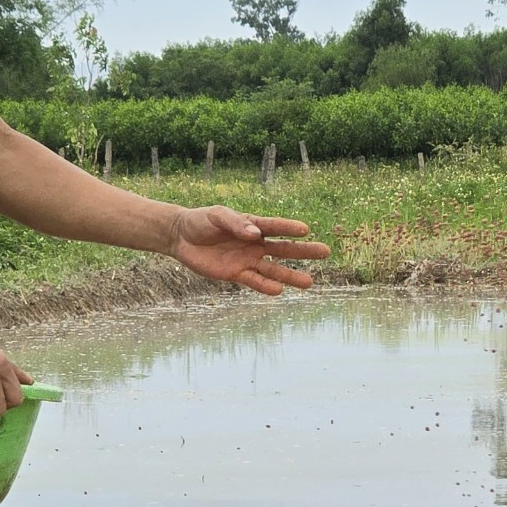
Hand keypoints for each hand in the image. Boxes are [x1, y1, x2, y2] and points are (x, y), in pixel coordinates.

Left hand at [170, 206, 329, 294]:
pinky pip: (254, 281)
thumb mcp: (216, 216)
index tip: (305, 229)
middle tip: (325, 252)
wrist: (181, 237)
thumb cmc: (200, 221)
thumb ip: (236, 223)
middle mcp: (255, 243)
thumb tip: (254, 234)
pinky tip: (279, 290)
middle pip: (283, 249)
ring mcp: (247, 260)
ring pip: (273, 269)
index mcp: (252, 224)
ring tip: (310, 282)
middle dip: (304, 251)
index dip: (289, 227)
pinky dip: (265, 286)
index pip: (275, 226)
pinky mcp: (236, 273)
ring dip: (290, 276)